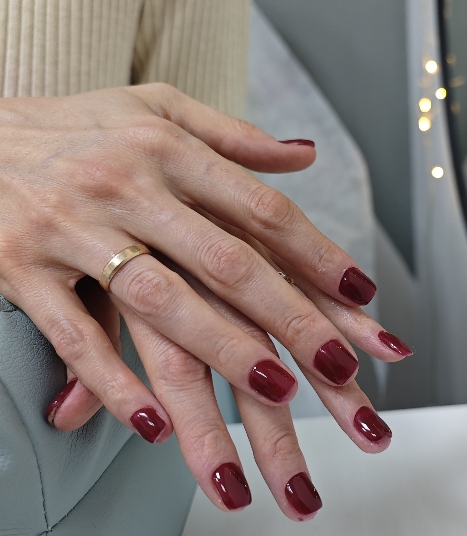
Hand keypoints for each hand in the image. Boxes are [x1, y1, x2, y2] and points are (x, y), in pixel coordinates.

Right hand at [0, 85, 411, 515]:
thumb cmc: (74, 127)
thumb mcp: (154, 108)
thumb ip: (232, 135)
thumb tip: (305, 155)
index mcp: (170, 151)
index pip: (260, 209)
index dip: (316, 254)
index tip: (363, 295)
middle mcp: (129, 188)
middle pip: (225, 261)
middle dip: (290, 317)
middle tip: (341, 367)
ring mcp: (74, 231)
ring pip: (159, 302)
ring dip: (222, 351)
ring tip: (276, 395)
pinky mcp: (23, 270)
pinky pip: (75, 335)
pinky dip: (113, 383)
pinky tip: (155, 427)